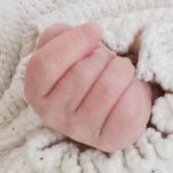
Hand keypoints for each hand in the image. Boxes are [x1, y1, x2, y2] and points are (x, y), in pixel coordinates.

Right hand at [24, 22, 156, 154]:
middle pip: (81, 74)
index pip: (44, 65)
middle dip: (103, 56)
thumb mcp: (64, 44)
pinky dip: (136, 90)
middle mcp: (53, 116)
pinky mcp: (109, 141)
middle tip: (107, 58)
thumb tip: (89, 34)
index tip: (94, 31)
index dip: (72, 43)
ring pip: (108, 88)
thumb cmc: (86, 65)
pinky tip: (130, 90)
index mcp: (36, 91)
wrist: (113, 93)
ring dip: (122, 69)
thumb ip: (62, 34)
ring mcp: (80, 131)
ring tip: (120, 72)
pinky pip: (128, 109)